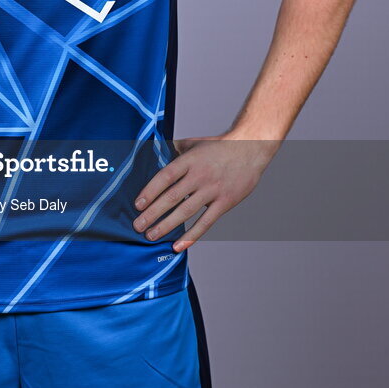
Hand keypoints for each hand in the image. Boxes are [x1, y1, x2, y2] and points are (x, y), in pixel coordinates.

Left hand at [132, 134, 277, 251]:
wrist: (251, 148)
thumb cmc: (220, 146)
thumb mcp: (194, 142)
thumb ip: (174, 149)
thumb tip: (155, 153)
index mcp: (189, 160)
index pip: (165, 177)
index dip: (150, 191)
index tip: (137, 205)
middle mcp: (199, 175)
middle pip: (172, 197)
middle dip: (152, 213)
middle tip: (137, 226)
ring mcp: (213, 190)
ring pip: (185, 212)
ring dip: (166, 226)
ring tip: (151, 236)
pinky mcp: (225, 202)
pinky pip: (206, 222)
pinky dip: (191, 236)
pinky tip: (178, 245)